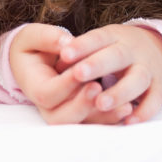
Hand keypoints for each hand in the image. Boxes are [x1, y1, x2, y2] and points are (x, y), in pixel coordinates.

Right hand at [8, 24, 131, 124]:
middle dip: (82, 105)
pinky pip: (95, 122)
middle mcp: (48, 106)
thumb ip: (46, 37)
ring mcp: (65, 112)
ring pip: (82, 124)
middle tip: (98, 87)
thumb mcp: (32, 37)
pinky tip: (129, 109)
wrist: (36, 59)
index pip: (48, 94)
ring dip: (103, 117)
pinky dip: (111, 118)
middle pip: (62, 118)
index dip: (65, 84)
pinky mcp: (82, 113)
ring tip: (125, 106)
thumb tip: (66, 41)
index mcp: (34, 86)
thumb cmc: (34, 47)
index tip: (80, 70)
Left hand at [58, 24, 161, 124]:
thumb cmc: (116, 50)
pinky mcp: (159, 87)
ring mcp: (148, 68)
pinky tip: (128, 122)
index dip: (82, 46)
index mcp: (115, 36)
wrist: (160, 48)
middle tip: (78, 74)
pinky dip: (143, 112)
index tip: (64, 53)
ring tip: (100, 102)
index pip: (98, 37)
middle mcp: (133, 50)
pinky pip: (154, 100)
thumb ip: (81, 52)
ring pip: (137, 79)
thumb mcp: (101, 42)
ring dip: (119, 91)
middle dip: (98, 65)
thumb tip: (57, 63)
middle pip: (117, 56)